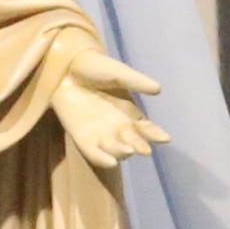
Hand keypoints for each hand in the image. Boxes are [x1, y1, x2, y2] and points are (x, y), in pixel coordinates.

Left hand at [51, 55, 167, 168]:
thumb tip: (158, 88)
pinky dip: (102, 159)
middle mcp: (118, 127)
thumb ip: (135, 81)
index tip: (165, 138)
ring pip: (116, 151)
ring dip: (122, 152)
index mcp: (129, 113)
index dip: (155, 134)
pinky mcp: (82, 138)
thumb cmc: (94, 67)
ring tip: (128, 149)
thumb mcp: (117, 73)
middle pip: (133, 142)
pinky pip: (94, 154)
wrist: (64, 67)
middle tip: (145, 149)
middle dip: (140, 146)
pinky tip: (110, 161)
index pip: (146, 128)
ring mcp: (100, 134)